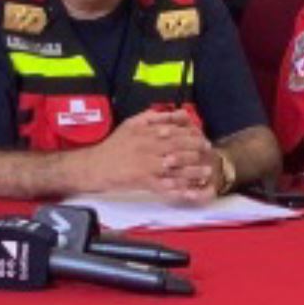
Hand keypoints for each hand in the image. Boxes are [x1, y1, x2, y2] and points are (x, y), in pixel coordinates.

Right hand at [86, 109, 218, 202]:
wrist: (96, 166)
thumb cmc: (114, 145)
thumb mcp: (130, 123)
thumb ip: (150, 117)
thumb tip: (170, 113)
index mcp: (146, 131)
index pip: (175, 129)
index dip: (191, 133)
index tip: (200, 135)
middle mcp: (149, 146)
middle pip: (179, 146)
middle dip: (196, 148)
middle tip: (207, 150)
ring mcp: (148, 165)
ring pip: (177, 166)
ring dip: (194, 169)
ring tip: (206, 171)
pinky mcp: (145, 182)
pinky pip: (167, 186)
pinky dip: (181, 189)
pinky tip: (192, 191)